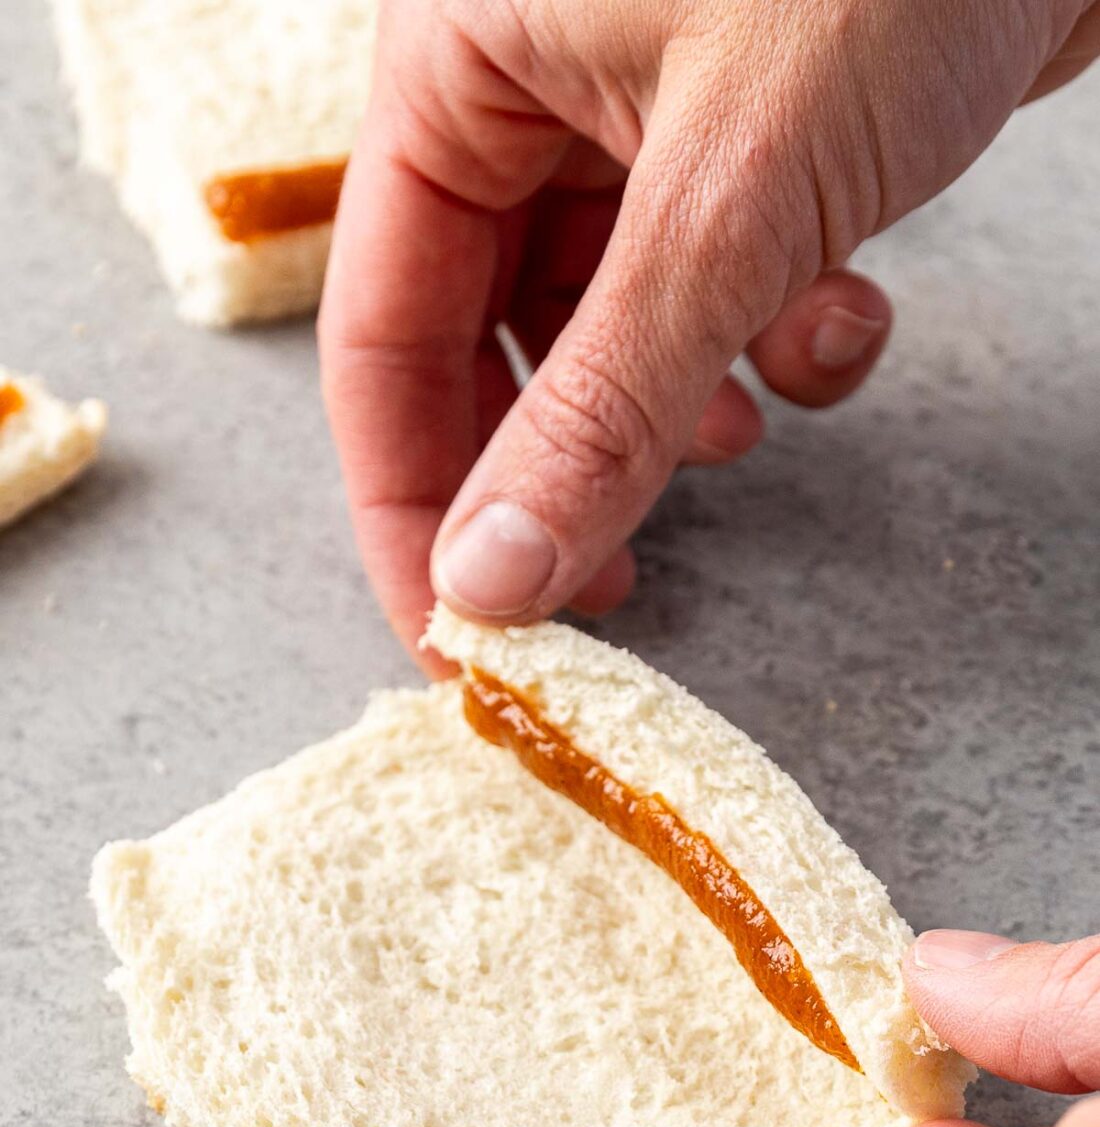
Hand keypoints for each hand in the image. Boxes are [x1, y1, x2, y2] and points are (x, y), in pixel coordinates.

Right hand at [319, 0, 1099, 661]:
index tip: (460, 638)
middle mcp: (527, 86)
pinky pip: (717, 278)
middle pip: (489, 342)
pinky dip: (774, 334)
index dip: (413, 507)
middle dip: (560, 471)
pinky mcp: (743, 131)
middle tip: (606, 589)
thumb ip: (605, 404)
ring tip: (747, 435)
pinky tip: (841, 324)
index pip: (380, 336)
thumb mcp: (730, 196)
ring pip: (614, 324)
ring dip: (684, 405)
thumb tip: (495, 578)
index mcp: (456, 66)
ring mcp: (637, 107)